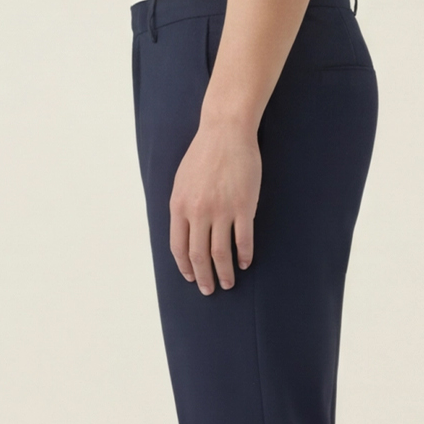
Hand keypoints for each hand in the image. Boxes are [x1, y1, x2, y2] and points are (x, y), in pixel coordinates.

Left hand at [169, 117, 260, 293]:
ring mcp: (221, 210)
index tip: (190, 277)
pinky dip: (244, 255)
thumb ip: (181, 207)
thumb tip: (184, 231)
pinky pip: (243, 239)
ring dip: (224, 272)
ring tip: (228, 283)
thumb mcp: (181, 181)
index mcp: (179, 206)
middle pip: (199, 255)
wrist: (225, 132)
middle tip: (209, 290)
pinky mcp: (242, 206)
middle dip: (203, 277)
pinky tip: (245, 262)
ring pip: (220, 253)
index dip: (184, 266)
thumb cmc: (203, 154)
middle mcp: (198, 212)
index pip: (178, 247)